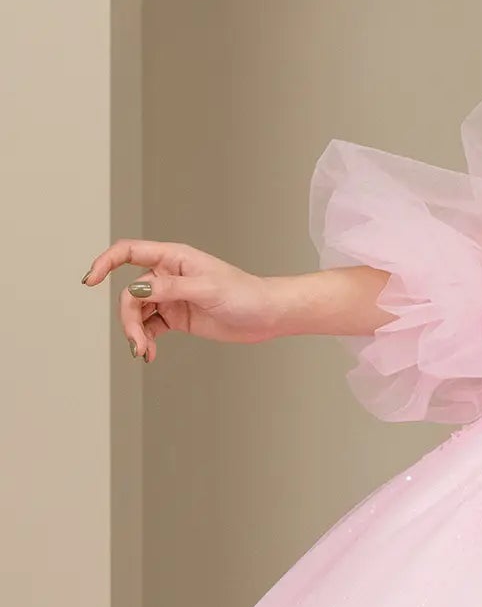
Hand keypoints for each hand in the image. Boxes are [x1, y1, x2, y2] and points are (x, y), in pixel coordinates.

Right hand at [81, 239, 278, 360]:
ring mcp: (171, 296)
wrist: (266, 315)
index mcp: (174, 257)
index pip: (130, 252)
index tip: (90, 280)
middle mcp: (169, 275)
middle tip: (138, 343)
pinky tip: (150, 354)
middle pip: (130, 293)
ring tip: (144, 352)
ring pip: (137, 313)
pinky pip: (149, 327)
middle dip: (128, 319)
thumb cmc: (244, 294)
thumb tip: (135, 290)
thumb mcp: (206, 289)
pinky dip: (145, 341)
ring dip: (135, 333)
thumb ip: (170, 289)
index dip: (105, 262)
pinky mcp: (176, 317)